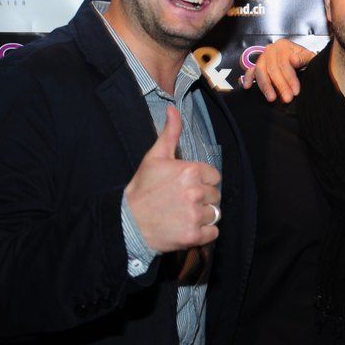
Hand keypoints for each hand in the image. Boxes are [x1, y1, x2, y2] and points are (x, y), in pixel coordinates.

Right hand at [124, 106, 220, 252]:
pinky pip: (213, 232)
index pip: (215, 177)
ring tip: (183, 214)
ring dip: (203, 216)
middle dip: (203, 199)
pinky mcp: (194, 235)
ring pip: (215, 214)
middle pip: (216, 195)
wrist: (128, 222)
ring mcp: (195, 214)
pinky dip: (204, 233)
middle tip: (182, 202)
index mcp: (190, 171)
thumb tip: (173, 109)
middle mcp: (196, 192)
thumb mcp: (154, 157)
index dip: (202, 182)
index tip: (186, 187)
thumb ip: (170, 132)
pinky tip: (187, 227)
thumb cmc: (142, 189)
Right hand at [242, 38, 314, 102]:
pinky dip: (248, 78)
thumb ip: (303, 58)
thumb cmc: (303, 59)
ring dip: (265, 86)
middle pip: (272, 69)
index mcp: (283, 45)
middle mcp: (270, 50)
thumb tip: (294, 60)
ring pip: (260, 71)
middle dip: (280, 86)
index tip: (295, 91)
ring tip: (272, 98)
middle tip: (287, 98)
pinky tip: (248, 86)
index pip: (284, 63)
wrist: (299, 59)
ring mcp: (262, 58)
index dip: (290, 78)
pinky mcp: (256, 66)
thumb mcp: (308, 57)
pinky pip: (250, 71)